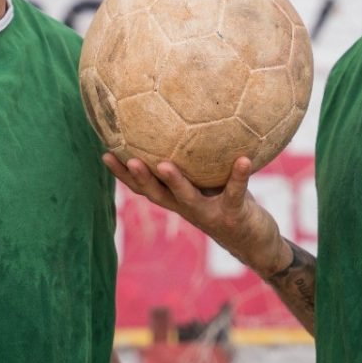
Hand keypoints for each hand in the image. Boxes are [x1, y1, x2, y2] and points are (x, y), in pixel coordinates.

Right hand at [104, 154, 288, 277]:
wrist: (256, 243)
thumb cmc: (230, 203)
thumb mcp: (211, 182)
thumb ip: (199, 160)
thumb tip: (187, 119)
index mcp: (178, 199)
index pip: (144, 187)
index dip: (123, 174)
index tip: (105, 154)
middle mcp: (188, 208)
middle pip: (157, 194)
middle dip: (140, 178)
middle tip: (126, 158)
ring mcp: (209, 213)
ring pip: (187, 198)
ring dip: (175, 181)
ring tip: (165, 164)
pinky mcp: (234, 215)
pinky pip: (236, 192)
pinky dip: (239, 176)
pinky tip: (243, 158)